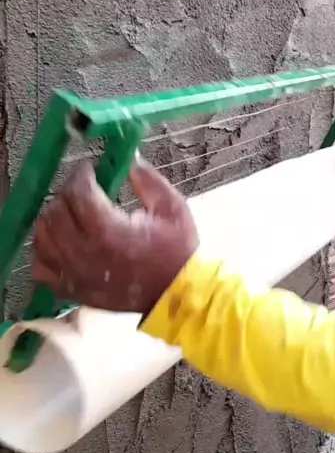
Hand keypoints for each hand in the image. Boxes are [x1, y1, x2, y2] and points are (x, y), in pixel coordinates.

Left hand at [32, 159, 198, 313]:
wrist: (175, 295)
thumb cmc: (177, 250)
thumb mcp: (171, 208)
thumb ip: (147, 180)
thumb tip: (128, 158)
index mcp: (109, 231)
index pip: (78, 193)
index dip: (80, 175)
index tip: (89, 169)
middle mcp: (84, 253)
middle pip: (55, 211)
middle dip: (67, 194)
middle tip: (82, 190)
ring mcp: (74, 274)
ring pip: (42, 236)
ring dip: (52, 218)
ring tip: (69, 213)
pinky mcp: (71, 290)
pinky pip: (40, 267)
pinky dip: (43, 250)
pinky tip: (59, 241)